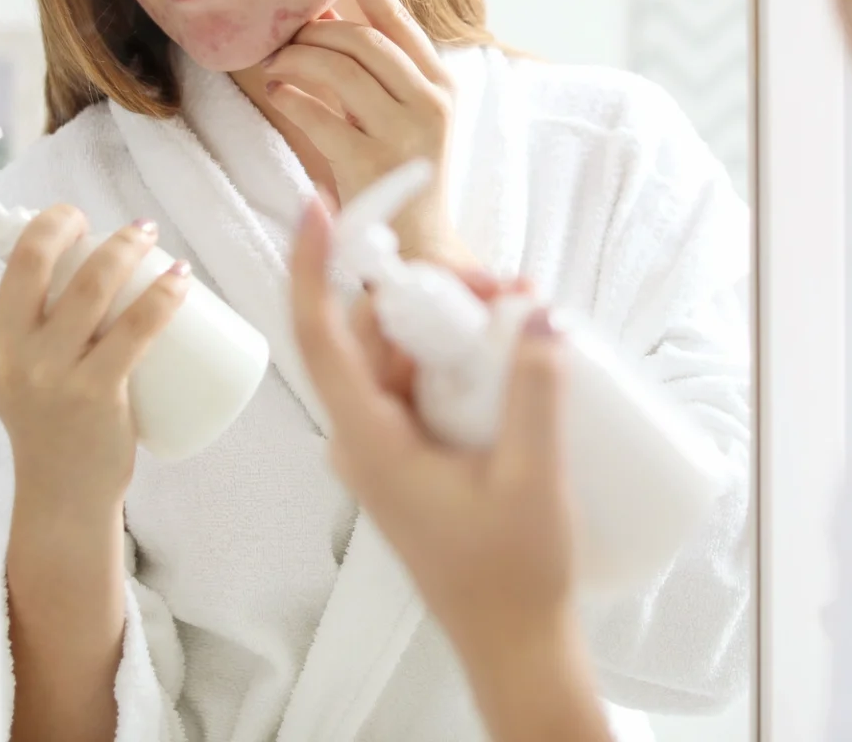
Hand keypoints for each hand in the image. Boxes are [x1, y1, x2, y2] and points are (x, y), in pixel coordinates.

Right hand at [0, 207, 190, 515]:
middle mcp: (19, 354)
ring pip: (95, 289)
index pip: (14, 268)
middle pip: (45, 266)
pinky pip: (135, 331)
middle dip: (83, 228)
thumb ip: (40, 336)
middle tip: (130, 227)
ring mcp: (57, 375)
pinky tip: (182, 279)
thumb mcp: (26, 376)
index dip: (45, 228)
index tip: (75, 218)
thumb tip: (85, 276)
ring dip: (130, 250)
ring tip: (157, 239)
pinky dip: (163, 297)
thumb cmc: (55, 430)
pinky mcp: (97, 395)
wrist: (63, 498)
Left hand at [262, 0, 470, 264]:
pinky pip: (319, 114)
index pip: (399, 21)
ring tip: (276, 66)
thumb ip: (375, 70)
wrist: (419, 246)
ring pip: (340, 69)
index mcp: (441, 85)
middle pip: (363, 41)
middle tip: (284, 38)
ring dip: (297, 60)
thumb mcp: (401, 115)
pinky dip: (291, 97)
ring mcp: (404, 135)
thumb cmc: (401, 175)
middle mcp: (431, 103)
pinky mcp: (372, 165)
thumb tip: (327, 15)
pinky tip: (278, 93)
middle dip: (316, 32)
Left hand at [287, 199, 578, 664]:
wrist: (513, 642)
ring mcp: (386, 448)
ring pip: (401, 357)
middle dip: (426, 290)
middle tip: (502, 282)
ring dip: (448, 323)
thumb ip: (534, 389)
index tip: (319, 207)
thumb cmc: (511, 577)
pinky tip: (508, 346)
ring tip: (520, 308)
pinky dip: (456, 357)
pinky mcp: (412, 455)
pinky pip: (420, 386)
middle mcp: (364, 439)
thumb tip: (538, 313)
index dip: (313, 267)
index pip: (320, 337)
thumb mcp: (532, 476)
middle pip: (372, 334)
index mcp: (370, 443)